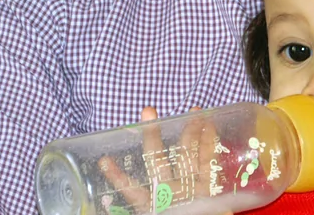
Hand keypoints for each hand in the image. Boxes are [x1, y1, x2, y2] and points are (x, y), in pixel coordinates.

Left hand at [95, 107, 232, 214]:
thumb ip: (151, 206)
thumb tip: (140, 191)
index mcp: (153, 205)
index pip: (132, 190)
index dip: (118, 176)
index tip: (104, 161)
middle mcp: (169, 192)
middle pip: (158, 160)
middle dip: (152, 136)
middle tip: (148, 111)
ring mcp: (189, 188)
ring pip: (187, 155)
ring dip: (189, 132)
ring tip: (192, 110)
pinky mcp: (209, 187)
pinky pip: (208, 162)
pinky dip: (209, 143)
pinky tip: (209, 124)